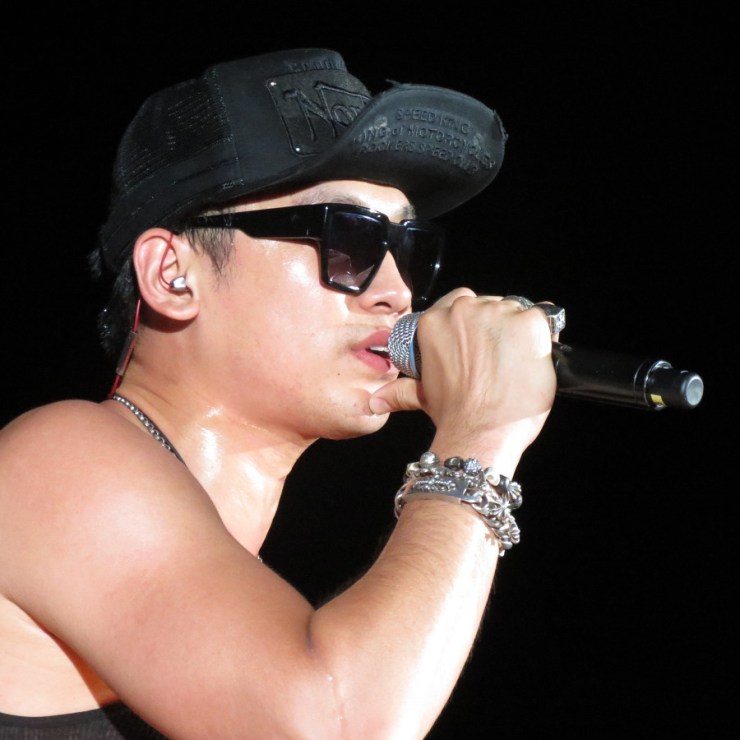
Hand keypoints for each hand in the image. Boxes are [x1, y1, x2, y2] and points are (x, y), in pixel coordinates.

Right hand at [371, 289, 557, 470]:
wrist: (481, 432)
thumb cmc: (454, 415)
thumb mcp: (423, 396)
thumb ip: (400, 391)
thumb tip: (375, 402)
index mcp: (435, 320)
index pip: (461, 301)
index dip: (474, 322)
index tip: (480, 342)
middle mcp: (465, 309)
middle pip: (490, 304)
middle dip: (496, 328)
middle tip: (498, 360)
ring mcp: (498, 313)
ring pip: (516, 311)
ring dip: (519, 333)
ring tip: (516, 364)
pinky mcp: (530, 322)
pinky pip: (544, 318)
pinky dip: (543, 336)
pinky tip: (534, 359)